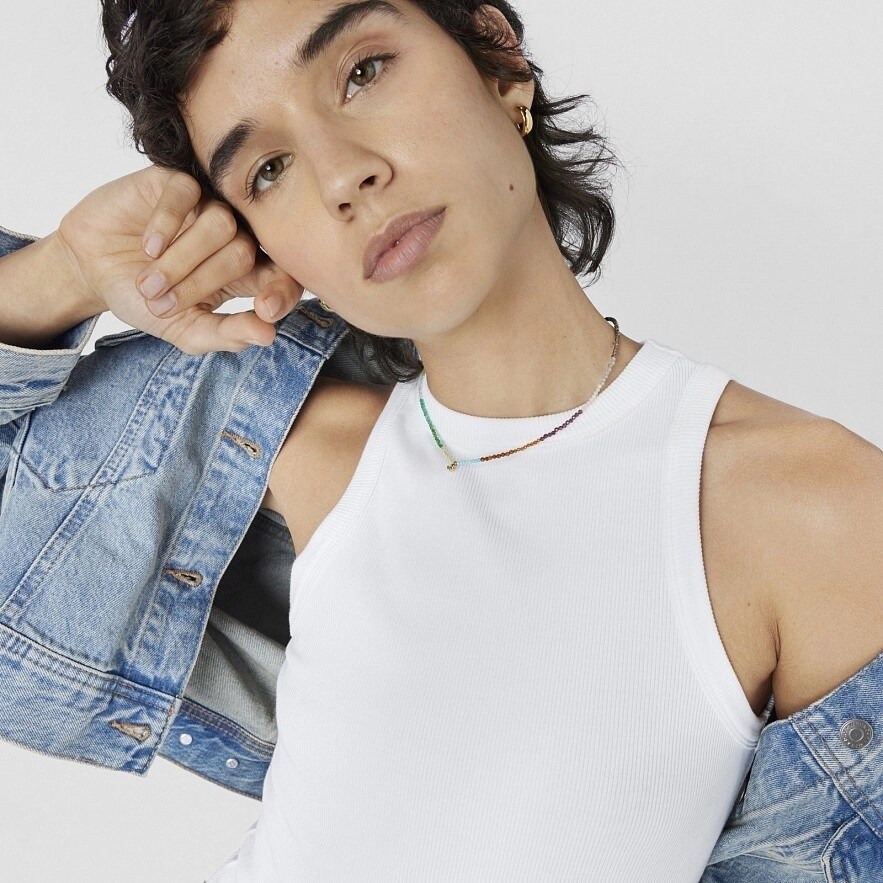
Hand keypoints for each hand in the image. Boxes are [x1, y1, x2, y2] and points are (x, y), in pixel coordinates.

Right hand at [55, 164, 304, 353]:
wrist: (90, 270)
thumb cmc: (144, 300)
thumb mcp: (184, 330)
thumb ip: (226, 335)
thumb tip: (268, 336)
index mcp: (245, 275)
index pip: (282, 277)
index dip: (282, 292)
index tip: (265, 310)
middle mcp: (233, 237)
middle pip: (243, 253)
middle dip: (201, 284)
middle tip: (161, 304)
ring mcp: (206, 206)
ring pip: (220, 224)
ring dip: (181, 260)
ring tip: (148, 283)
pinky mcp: (175, 182)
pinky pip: (187, 194)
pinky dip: (167, 224)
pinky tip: (148, 246)